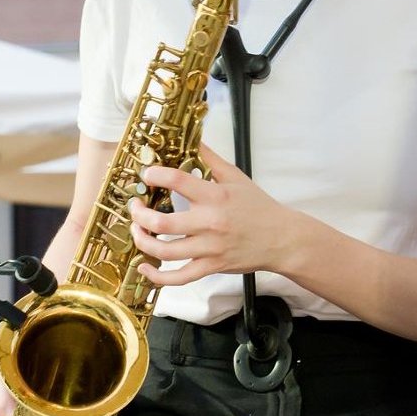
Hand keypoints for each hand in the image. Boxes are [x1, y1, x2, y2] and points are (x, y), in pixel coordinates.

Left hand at [128, 143, 304, 284]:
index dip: (155, 176)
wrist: (281, 238)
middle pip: (162, 223)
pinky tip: (144, 268)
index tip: (147, 175)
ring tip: (137, 229)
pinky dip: (158, 277)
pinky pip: (179, 278)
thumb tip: (192, 137)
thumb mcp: (235, 176)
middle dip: (140, 214)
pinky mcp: (211, 267)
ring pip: (165, 252)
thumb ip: (210, 157)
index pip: (178, 181)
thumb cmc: (257, 206)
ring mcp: (210, 248)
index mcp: (215, 196)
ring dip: (143, 241)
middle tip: (135, 206)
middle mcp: (210, 223)